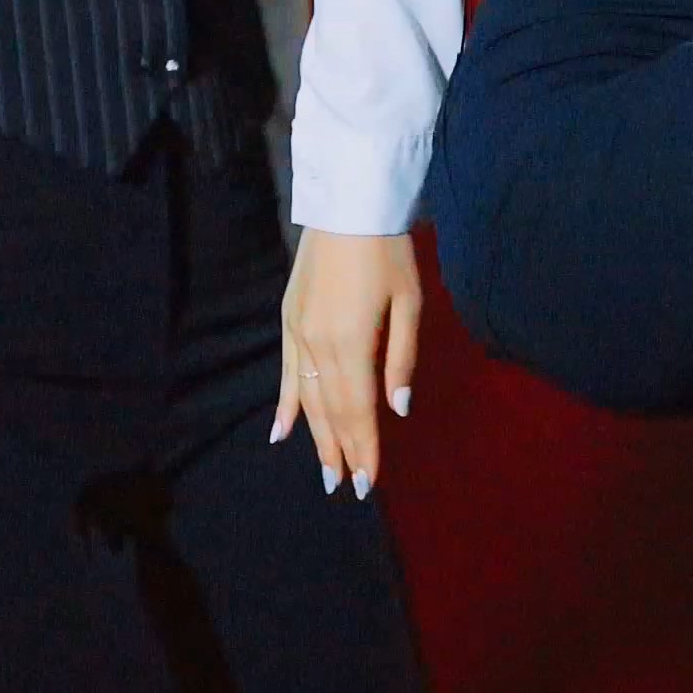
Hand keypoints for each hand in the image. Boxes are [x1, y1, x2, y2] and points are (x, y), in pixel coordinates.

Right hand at [277, 227, 421, 499]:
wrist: (348, 204)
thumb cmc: (389, 251)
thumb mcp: (410, 301)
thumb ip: (401, 357)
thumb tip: (397, 409)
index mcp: (353, 343)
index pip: (358, 410)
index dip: (365, 448)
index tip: (369, 483)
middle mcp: (319, 345)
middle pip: (331, 411)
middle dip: (341, 451)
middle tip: (347, 488)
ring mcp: (298, 333)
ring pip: (306, 398)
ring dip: (316, 437)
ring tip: (326, 471)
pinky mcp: (288, 320)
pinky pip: (285, 372)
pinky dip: (285, 404)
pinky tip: (282, 432)